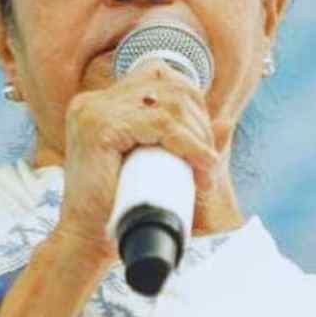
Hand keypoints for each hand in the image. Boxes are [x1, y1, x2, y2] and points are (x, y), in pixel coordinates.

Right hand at [52, 59, 221, 266]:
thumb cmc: (122, 209)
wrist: (88, 242)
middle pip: (169, 87)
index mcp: (102, 104)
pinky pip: (159, 124)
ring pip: (169, 106)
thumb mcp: (162, 170)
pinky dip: (189, 145)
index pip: (158, 74)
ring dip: (199, 138)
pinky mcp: (98, 128)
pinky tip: (202, 165)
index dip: (192, 101)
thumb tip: (228, 122)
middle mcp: (94, 102)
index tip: (204, 141)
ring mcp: (93, 111)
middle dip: (200, 123)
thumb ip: (190, 145)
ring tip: (205, 171)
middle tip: (208, 164)